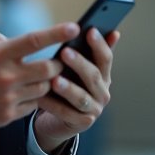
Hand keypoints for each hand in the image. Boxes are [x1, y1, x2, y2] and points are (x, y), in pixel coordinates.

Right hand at [0, 22, 79, 134]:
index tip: (74, 27)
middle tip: (56, 61)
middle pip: (49, 68)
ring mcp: (8, 97)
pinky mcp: (8, 115)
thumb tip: (12, 40)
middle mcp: (6, 75)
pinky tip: (25, 93)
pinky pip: (33, 105)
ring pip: (44, 88)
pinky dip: (34, 98)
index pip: (35, 40)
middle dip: (57, 64)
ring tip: (40, 78)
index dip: (57, 33)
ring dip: (46, 82)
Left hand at [33, 28, 118, 154]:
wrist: (59, 119)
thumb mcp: (77, 68)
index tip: (89, 30)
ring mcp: (94, 110)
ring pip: (81, 97)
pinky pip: (66, 113)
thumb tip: (114, 32)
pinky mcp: (82, 124)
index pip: (106, 58)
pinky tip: (41, 96)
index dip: (99, 44)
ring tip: (54, 79)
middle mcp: (103, 92)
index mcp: (104, 76)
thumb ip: (90, 52)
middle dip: (79, 63)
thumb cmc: (68, 85)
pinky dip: (53, 105)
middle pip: (93, 76)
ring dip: (68, 87)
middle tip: (65, 51)